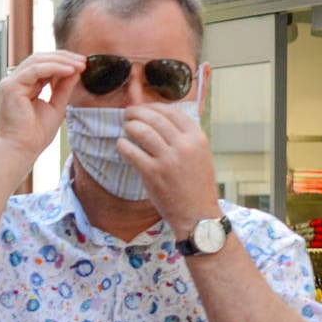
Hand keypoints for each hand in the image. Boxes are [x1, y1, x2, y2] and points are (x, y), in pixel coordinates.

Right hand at [0, 51, 86, 159]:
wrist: (21, 150)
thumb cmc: (34, 135)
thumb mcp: (56, 106)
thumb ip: (63, 87)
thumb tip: (75, 70)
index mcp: (24, 86)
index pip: (44, 65)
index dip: (64, 62)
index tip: (83, 64)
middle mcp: (15, 82)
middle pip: (40, 59)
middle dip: (64, 57)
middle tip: (84, 61)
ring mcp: (10, 83)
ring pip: (37, 60)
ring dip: (61, 60)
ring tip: (80, 65)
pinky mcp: (10, 87)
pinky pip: (35, 70)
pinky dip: (54, 68)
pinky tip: (69, 70)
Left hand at [115, 104, 219, 229]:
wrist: (198, 214)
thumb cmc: (196, 185)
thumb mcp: (200, 155)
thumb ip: (184, 138)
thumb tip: (160, 120)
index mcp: (197, 138)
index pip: (172, 112)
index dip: (154, 107)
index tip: (144, 108)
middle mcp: (184, 146)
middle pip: (154, 118)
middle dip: (137, 113)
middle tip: (127, 113)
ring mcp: (168, 159)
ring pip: (141, 131)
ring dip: (129, 126)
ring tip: (126, 128)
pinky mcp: (153, 173)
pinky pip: (131, 152)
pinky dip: (123, 145)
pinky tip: (121, 145)